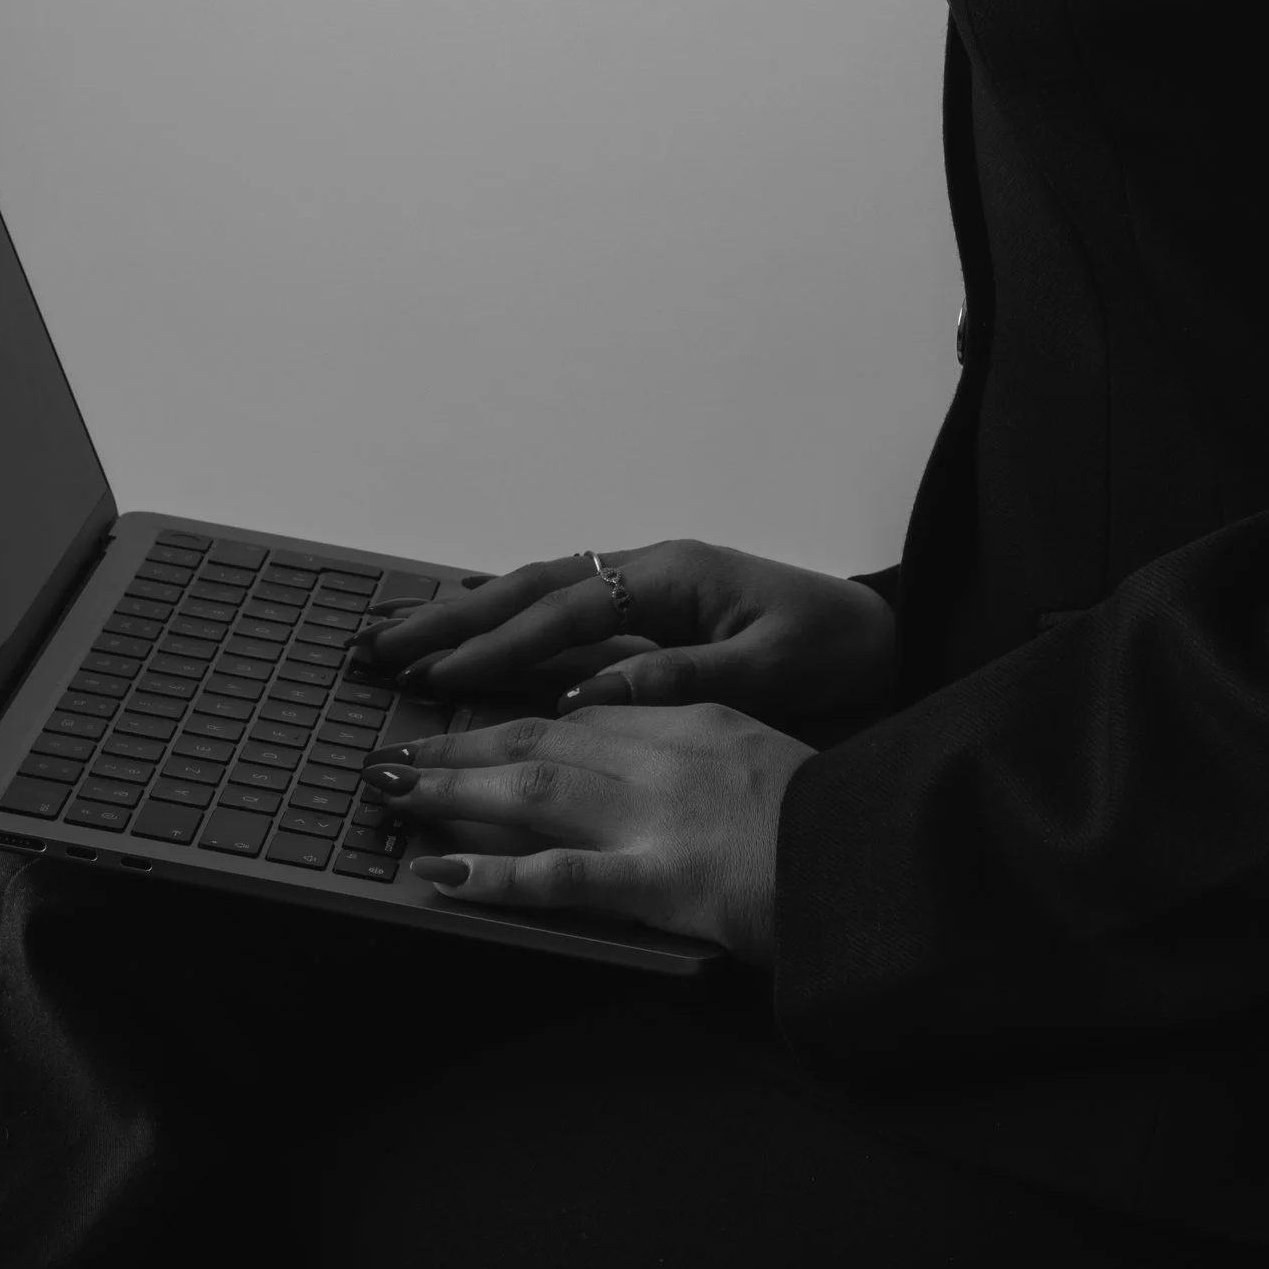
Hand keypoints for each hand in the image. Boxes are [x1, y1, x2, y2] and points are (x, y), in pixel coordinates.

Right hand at [354, 538, 897, 724]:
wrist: (888, 636)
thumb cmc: (837, 648)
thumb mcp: (769, 668)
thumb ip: (679, 678)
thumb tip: (585, 697)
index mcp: (674, 576)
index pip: (565, 612)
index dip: (498, 646)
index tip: (438, 677)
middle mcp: (649, 572)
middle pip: (531, 587)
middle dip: (453, 618)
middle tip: (380, 646)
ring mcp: (646, 588)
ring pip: (538, 594)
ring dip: (468, 616)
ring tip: (401, 640)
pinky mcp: (650, 613)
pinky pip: (564, 614)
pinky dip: (509, 623)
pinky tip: (471, 641)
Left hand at [364, 700, 809, 958]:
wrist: (880, 857)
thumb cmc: (829, 819)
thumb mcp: (759, 757)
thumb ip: (698, 750)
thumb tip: (639, 765)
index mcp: (691, 720)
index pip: (579, 711)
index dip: (509, 718)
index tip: (457, 726)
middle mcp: (665, 755)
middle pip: (540, 737)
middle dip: (460, 745)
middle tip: (393, 757)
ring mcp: (659, 816)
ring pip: (534, 788)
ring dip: (452, 790)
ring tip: (390, 796)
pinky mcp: (663, 881)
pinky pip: (561, 877)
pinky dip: (493, 874)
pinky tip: (440, 874)